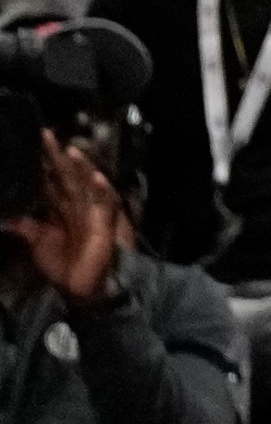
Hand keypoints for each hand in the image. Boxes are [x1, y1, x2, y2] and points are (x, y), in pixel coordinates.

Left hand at [11, 133, 120, 308]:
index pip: (49, 180)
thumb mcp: (36, 243)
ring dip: (80, 167)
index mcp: (59, 208)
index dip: (41, 163)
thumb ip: (25, 226)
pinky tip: (97, 177)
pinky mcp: (105, 223)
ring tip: (70, 150)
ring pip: (86, 185)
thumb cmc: (62, 265)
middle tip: (45, 135)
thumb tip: (5, 215)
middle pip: (65, 175)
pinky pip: (106, 203)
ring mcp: (92, 212)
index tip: (32, 143)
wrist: (81, 288)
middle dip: (56, 157)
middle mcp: (76, 205)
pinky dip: (102, 190)